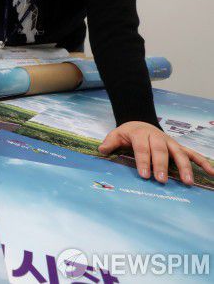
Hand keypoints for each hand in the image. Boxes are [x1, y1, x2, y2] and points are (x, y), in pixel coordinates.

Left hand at [98, 121, 213, 184]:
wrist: (140, 122)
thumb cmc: (128, 133)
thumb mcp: (116, 135)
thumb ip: (110, 142)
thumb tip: (101, 149)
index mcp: (141, 134)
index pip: (142, 147)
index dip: (143, 161)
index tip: (144, 175)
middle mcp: (158, 137)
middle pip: (161, 150)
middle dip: (161, 165)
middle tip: (160, 180)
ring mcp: (170, 142)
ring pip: (179, 153)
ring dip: (184, 167)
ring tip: (187, 182)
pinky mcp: (178, 147)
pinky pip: (192, 154)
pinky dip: (203, 162)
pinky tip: (212, 172)